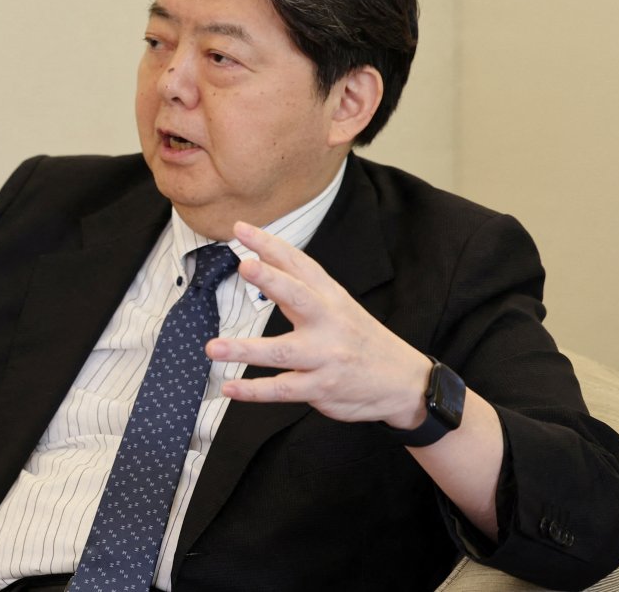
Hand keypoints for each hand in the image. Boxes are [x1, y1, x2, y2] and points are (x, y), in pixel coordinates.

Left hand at [204, 221, 430, 426]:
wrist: (405, 383)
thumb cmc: (360, 337)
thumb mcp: (338, 304)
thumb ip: (300, 284)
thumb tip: (259, 255)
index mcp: (330, 297)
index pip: (299, 264)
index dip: (270, 245)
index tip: (240, 229)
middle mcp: (329, 322)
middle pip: (298, 297)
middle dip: (271, 280)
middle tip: (244, 265)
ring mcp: (325, 357)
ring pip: (282, 351)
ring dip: (246, 350)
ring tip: (212, 347)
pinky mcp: (322, 388)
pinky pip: (283, 389)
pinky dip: (254, 390)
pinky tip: (229, 386)